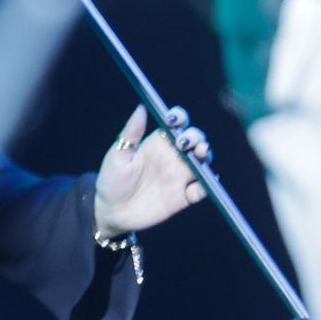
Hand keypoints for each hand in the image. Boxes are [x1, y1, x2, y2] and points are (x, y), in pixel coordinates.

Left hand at [94, 104, 210, 238]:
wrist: (111, 212)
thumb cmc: (111, 180)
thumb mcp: (117, 156)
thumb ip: (131, 133)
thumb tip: (141, 107)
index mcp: (157, 143)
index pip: (176, 124)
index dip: (179, 117)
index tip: (172, 120)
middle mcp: (173, 157)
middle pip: (195, 140)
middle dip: (196, 137)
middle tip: (184, 143)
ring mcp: (180, 176)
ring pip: (204, 161)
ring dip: (207, 156)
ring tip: (200, 154)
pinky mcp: (184, 197)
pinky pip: (203, 190)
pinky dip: (208, 186)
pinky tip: (206, 182)